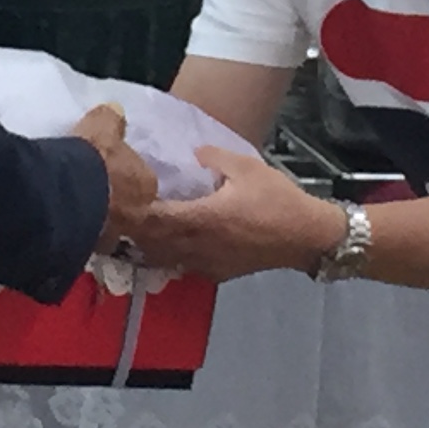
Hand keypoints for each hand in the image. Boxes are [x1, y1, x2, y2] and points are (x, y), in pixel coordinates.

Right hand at [73, 105, 157, 253]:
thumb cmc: (91, 156)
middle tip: (97, 192)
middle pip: (131, 208)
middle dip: (117, 202)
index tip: (114, 173)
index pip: (143, 182)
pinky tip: (64, 222)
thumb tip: (116, 112)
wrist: (65, 194)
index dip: (128, 177)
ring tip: (78, 208)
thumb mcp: (102, 123)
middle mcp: (138, 215)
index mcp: (146, 184)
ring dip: (98, 219)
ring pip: (109, 227)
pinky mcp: (88, 250)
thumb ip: (112, 119)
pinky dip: (78, 230)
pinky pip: (86, 238)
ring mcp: (114, 237)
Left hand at [128, 148, 346, 282]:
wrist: (306, 236)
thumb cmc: (277, 200)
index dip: (136, 212)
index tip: (124, 199)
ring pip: (166, 260)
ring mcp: (206, 264)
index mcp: (201, 218)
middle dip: (137, 232)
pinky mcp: (218, 273)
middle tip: (123, 216)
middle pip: (153, 245)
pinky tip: (173, 245)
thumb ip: (213, 157)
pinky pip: (185, 267)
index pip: (155, 220)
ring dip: (151, 247)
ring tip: (140, 232)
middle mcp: (198, 246)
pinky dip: (173, 258)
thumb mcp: (246, 167)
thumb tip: (191, 154)